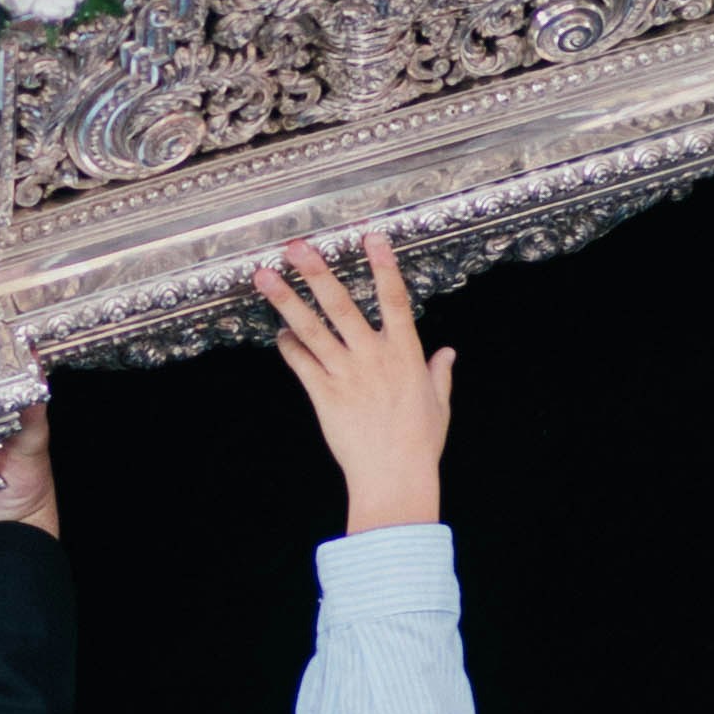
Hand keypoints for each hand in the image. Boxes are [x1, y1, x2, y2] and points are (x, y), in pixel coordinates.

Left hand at [255, 223, 451, 531]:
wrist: (393, 477)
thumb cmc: (420, 443)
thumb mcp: (439, 404)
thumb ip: (440, 374)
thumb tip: (448, 353)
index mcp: (405, 354)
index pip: (394, 299)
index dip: (383, 266)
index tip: (371, 236)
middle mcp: (373, 357)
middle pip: (342, 306)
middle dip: (317, 274)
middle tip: (296, 247)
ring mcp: (345, 374)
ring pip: (312, 329)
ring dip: (287, 301)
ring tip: (265, 277)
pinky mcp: (324, 395)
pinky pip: (301, 363)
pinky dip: (289, 346)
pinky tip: (279, 332)